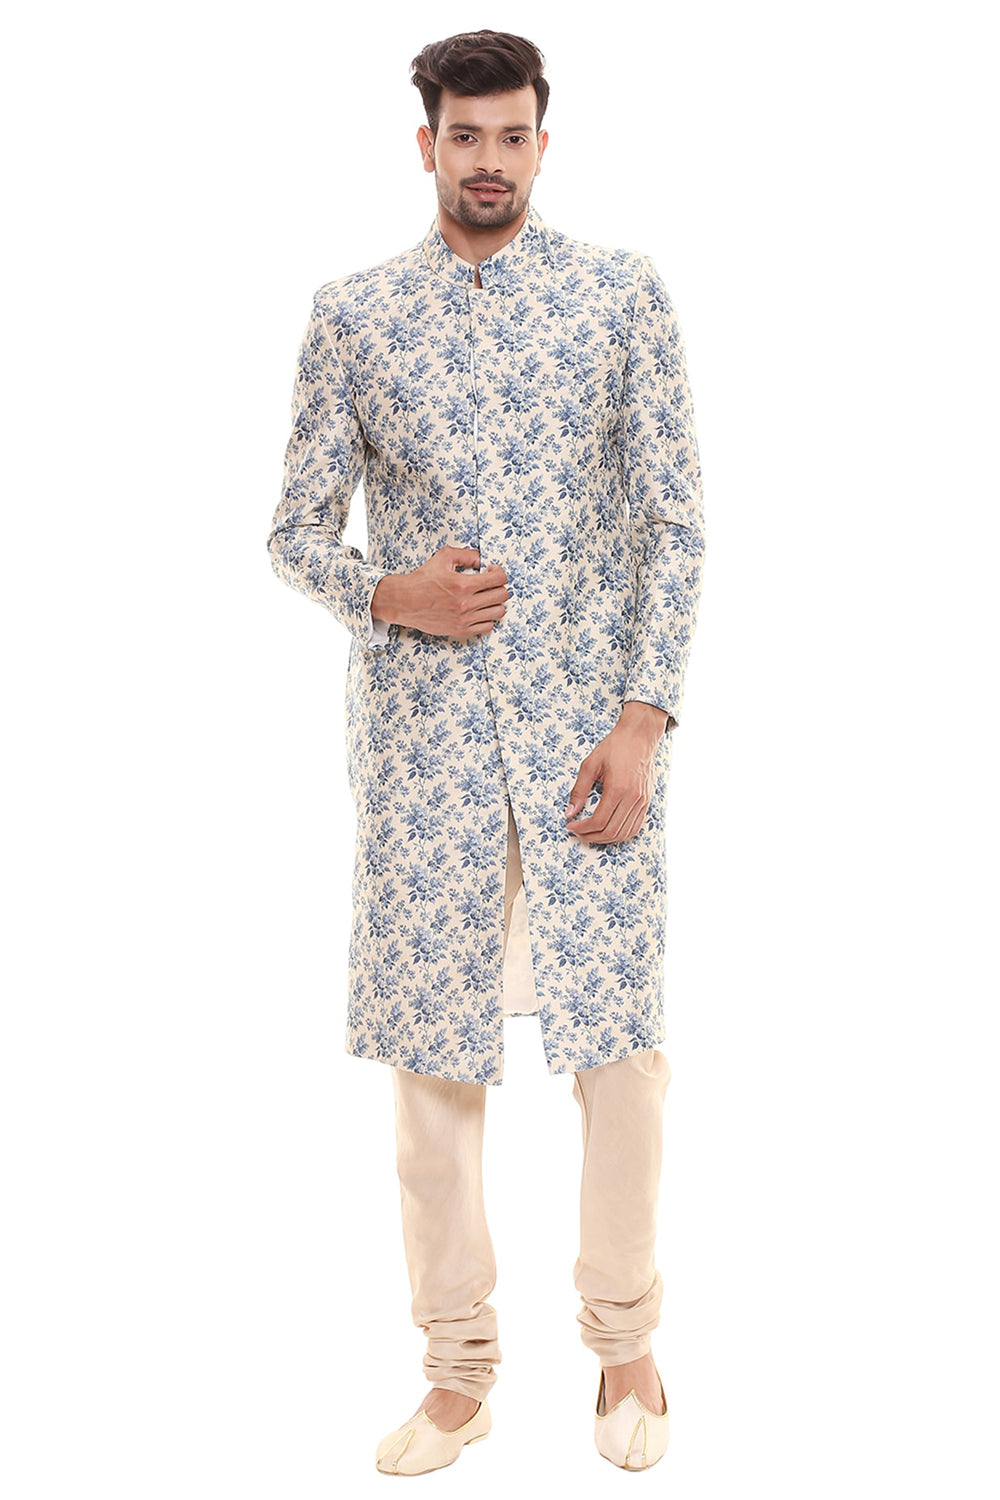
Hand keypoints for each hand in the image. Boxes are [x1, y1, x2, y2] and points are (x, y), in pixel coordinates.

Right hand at [371, 546, 508, 638]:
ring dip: (495, 602)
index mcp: (463, 585)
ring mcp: (464, 619)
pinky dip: (487, 617)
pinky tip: (479, 610)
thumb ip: (466, 555)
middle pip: (502, 596)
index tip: (492, 570)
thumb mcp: (443, 557)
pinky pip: (487, 626)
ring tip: (486, 597)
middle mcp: (466, 604)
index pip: (499, 579)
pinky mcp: (460, 629)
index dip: (499, 572)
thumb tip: (481, 559)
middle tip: (490, 583)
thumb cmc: (421, 581)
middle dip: (499, 586)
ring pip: (498, 612)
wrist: (404, 601)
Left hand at [564, 702, 667, 842]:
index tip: (571, 826)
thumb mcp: (590, 764)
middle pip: (611, 831)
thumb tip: (569, 812)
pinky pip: (635, 827)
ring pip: (624, 833)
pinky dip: (621, 834)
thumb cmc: (616, 746)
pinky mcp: (647, 801)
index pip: (599, 821)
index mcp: (618, 788)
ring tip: (591, 833)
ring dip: (605, 839)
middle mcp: (632, 798)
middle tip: (578, 832)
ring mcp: (642, 801)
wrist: (640, 736)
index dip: (582, 828)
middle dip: (591, 836)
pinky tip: (608, 830)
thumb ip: (579, 790)